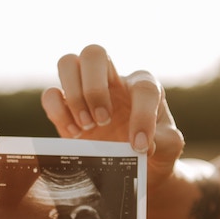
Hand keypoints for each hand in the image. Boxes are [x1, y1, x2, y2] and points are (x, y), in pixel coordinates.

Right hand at [41, 44, 183, 184]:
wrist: (135, 165)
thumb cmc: (154, 149)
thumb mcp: (169, 148)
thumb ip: (164, 142)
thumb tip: (144, 144)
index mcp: (143, 86)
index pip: (143, 88)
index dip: (142, 116)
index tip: (139, 146)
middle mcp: (113, 80)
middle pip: (94, 53)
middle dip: (94, 88)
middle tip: (102, 121)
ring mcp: (86, 91)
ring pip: (67, 63)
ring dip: (74, 96)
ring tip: (87, 127)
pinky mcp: (66, 108)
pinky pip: (50, 95)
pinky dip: (57, 112)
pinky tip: (74, 134)